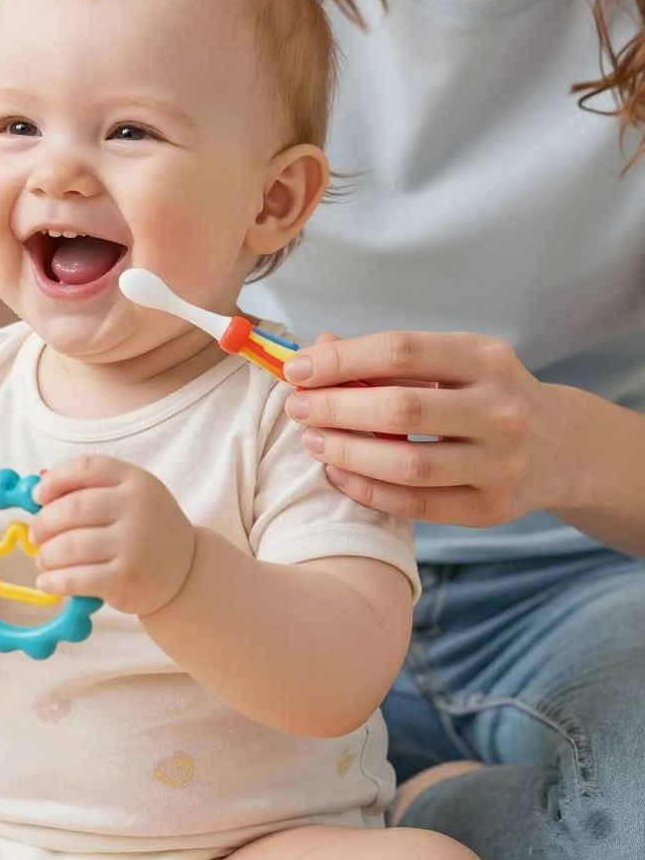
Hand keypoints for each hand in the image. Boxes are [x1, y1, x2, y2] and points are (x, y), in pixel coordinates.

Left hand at [30, 456, 196, 616]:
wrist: (186, 571)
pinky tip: (47, 581)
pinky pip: (76, 578)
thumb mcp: (131, 497)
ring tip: (44, 559)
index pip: (85, 467)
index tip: (38, 496)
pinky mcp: (126, 579)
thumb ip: (92, 490)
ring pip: (69, 546)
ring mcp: (134, 544)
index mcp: (136, 481)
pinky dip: (53, 580)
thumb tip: (38, 494)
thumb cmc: (146, 529)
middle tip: (36, 534)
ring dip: (46, 554)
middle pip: (72, 508)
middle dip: (44, 523)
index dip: (54, 480)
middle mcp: (137, 508)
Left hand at [282, 329, 556, 526]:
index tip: (298, 368)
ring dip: (346, 453)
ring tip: (312, 440)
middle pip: (400, 409)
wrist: (561, 448)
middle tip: (297, 407)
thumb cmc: (488, 395)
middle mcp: (500, 409)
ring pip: (406, 465)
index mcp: (487, 359)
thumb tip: (316, 351)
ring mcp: (500, 463)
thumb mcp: (455, 361)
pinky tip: (338, 474)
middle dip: (335, 408)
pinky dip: (366, 490)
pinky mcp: (490, 508)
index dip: (342, 360)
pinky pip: (414, 505)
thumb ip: (389, 357)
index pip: (401, 351)